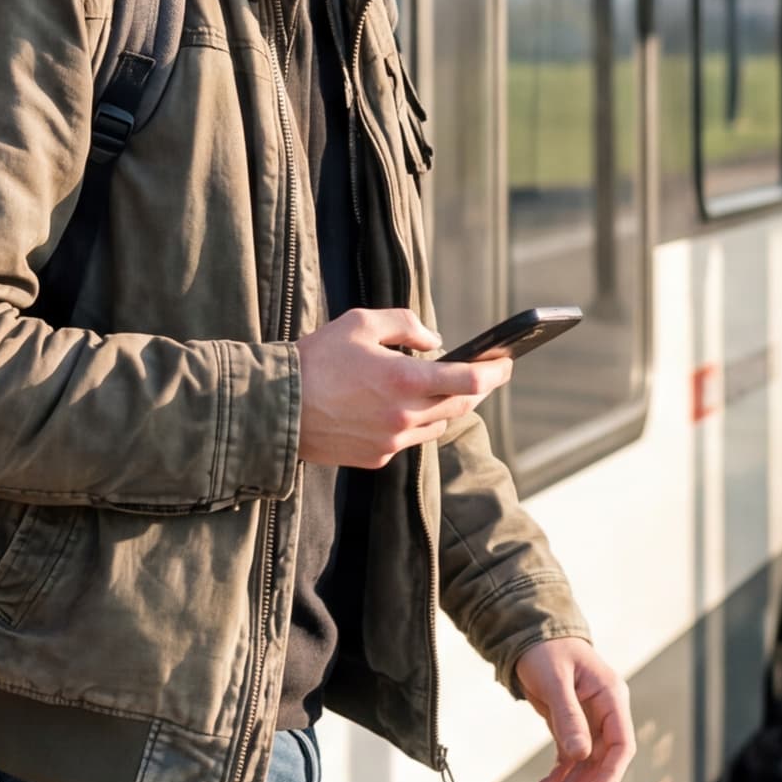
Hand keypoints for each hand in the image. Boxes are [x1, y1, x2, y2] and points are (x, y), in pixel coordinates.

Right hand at [295, 308, 504, 469]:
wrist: (275, 408)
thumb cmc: (316, 359)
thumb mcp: (359, 323)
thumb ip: (404, 325)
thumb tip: (434, 341)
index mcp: (404, 380)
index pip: (468, 380)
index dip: (494, 371)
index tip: (506, 362)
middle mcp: (404, 417)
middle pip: (459, 405)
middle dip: (476, 388)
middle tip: (484, 373)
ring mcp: (391, 441)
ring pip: (436, 425)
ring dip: (443, 406)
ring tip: (437, 388)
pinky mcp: (376, 458)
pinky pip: (407, 440)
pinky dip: (410, 423)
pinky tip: (393, 408)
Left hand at [514, 637, 633, 781]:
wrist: (530, 636)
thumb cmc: (546, 651)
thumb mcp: (555, 682)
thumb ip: (568, 717)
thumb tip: (580, 756)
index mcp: (611, 698)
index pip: (622, 745)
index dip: (611, 774)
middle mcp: (605, 712)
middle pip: (604, 760)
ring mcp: (590, 721)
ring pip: (586, 763)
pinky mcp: (572, 727)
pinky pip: (570, 757)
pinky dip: (559, 775)